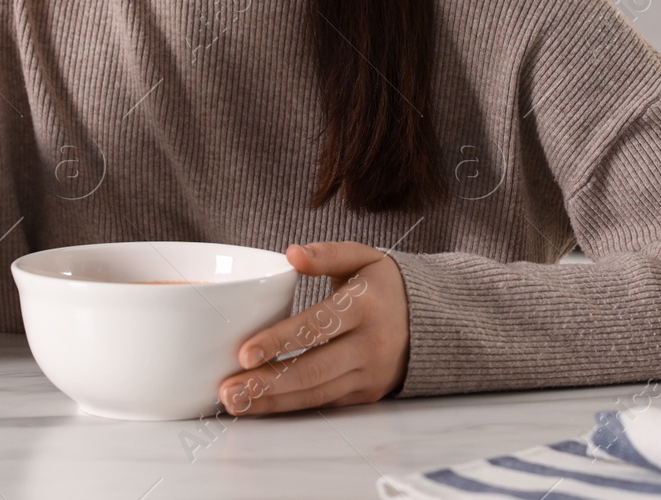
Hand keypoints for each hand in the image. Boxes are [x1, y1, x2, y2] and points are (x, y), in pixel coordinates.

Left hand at [217, 241, 408, 415]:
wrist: (431, 318)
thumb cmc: (384, 285)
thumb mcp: (362, 257)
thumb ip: (327, 254)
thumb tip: (292, 253)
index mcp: (365, 306)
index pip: (317, 325)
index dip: (280, 340)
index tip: (245, 352)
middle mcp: (370, 344)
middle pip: (313, 368)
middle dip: (268, 383)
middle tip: (229, 389)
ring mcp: (370, 374)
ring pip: (316, 393)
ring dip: (273, 401)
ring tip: (236, 402)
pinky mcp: (367, 393)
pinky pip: (326, 404)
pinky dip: (292, 407)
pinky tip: (262, 407)